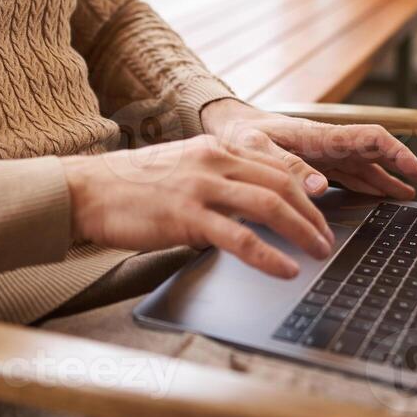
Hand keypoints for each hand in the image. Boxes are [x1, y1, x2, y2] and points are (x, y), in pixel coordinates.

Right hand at [61, 135, 335, 278]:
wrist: (88, 189)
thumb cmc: (131, 185)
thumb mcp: (182, 168)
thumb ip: (216, 177)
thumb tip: (247, 202)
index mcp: (215, 148)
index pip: (274, 164)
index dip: (306, 187)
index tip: (323, 207)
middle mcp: (213, 161)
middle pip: (281, 182)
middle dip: (312, 212)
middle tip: (327, 237)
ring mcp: (201, 187)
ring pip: (269, 204)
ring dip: (301, 230)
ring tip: (319, 252)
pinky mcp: (186, 216)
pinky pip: (240, 237)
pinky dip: (269, 255)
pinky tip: (286, 269)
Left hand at [200, 98, 416, 199]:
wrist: (224, 127)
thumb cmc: (240, 134)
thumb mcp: (257, 149)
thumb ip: (287, 167)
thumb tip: (321, 188)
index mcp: (321, 136)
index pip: (371, 139)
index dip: (398, 153)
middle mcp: (329, 144)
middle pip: (376, 152)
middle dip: (404, 165)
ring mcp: (325, 154)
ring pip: (366, 165)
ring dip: (389, 178)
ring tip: (412, 194)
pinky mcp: (317, 164)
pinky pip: (350, 174)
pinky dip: (369, 184)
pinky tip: (380, 194)